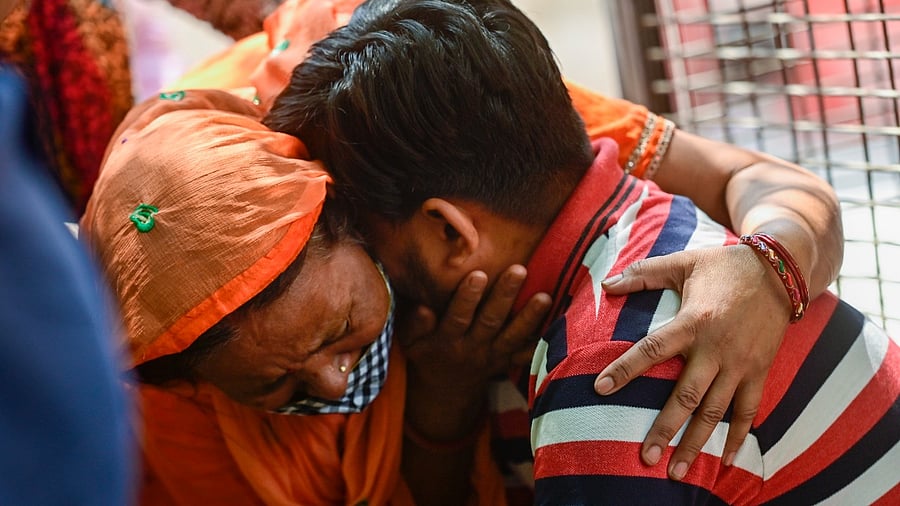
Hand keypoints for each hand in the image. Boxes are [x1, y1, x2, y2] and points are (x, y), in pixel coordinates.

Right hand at [398, 265, 550, 396]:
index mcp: (447, 340)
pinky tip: (561, 324)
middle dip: (504, 296)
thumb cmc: (427, 352)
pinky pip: (528, 353)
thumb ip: (414, 324)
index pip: (458, 317)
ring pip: (513, 337)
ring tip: (544, 297)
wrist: (447, 388)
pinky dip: (544, 341)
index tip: (478, 274)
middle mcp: (473, 348)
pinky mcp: (509, 360)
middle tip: (519, 270)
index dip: (467, 298)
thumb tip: (425, 308)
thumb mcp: (411, 342)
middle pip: (490, 322)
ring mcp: (494, 356)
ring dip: (530, 317)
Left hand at [596, 245, 789, 480]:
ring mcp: (741, 364)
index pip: (652, 349)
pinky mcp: (760, 371)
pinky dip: (739, 437)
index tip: (599, 389)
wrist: (781, 269)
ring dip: (697, 444)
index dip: (625, 370)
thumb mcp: (682, 261)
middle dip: (665, 429)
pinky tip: (726, 461)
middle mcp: (716, 349)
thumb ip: (643, 273)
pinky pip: (749, 411)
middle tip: (645, 457)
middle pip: (687, 396)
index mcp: (693, 321)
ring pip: (716, 412)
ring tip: (677, 471)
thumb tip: (606, 283)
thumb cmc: (724, 265)